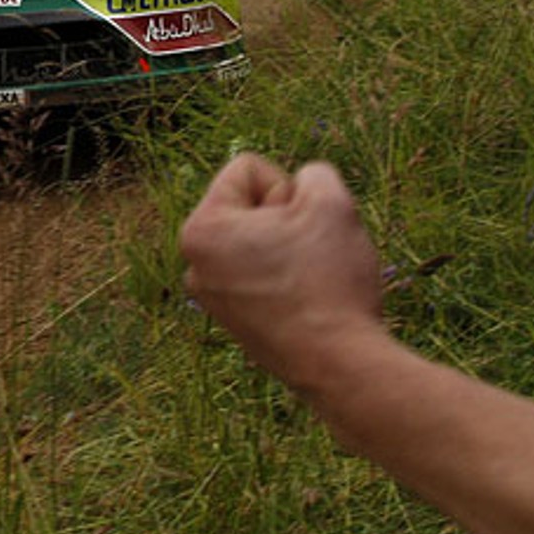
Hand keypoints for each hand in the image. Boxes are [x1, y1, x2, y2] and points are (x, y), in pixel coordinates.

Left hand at [180, 154, 388, 390]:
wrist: (338, 364)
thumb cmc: (328, 280)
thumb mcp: (330, 201)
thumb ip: (313, 174)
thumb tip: (303, 187)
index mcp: (200, 229)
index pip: (248, 170)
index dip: (288, 187)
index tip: (300, 223)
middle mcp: (194, 265)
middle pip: (251, 207)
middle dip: (287, 219)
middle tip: (308, 252)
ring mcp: (213, 298)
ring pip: (261, 242)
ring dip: (291, 248)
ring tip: (311, 278)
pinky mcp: (236, 323)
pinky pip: (265, 275)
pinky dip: (288, 278)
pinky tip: (308, 301)